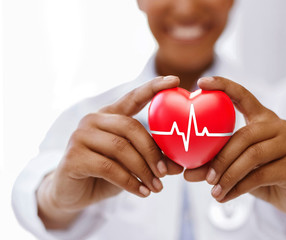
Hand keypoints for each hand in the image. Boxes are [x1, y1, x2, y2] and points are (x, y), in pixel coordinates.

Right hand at [37, 76, 183, 228]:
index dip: (153, 87)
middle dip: (152, 152)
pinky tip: (142, 192)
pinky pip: (109, 168)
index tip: (175, 80)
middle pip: (131, 127)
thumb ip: (153, 161)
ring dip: (143, 170)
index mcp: (110, 115)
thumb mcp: (133, 165)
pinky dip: (130, 182)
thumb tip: (179, 166)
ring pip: (121, 148)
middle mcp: (93, 119)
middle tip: (165, 172)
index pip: (133, 96)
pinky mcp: (73, 156)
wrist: (72, 193)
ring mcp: (80, 136)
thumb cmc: (106, 174)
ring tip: (156, 187)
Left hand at [184, 77, 285, 214]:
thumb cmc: (260, 173)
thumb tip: (185, 173)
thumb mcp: (236, 165)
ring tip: (213, 191)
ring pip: (252, 156)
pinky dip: (238, 188)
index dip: (223, 86)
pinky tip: (224, 197)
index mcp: (262, 117)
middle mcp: (278, 125)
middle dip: (220, 158)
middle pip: (244, 135)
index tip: (200, 82)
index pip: (243, 95)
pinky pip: (259, 176)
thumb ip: (214, 164)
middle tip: (204, 177)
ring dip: (228, 176)